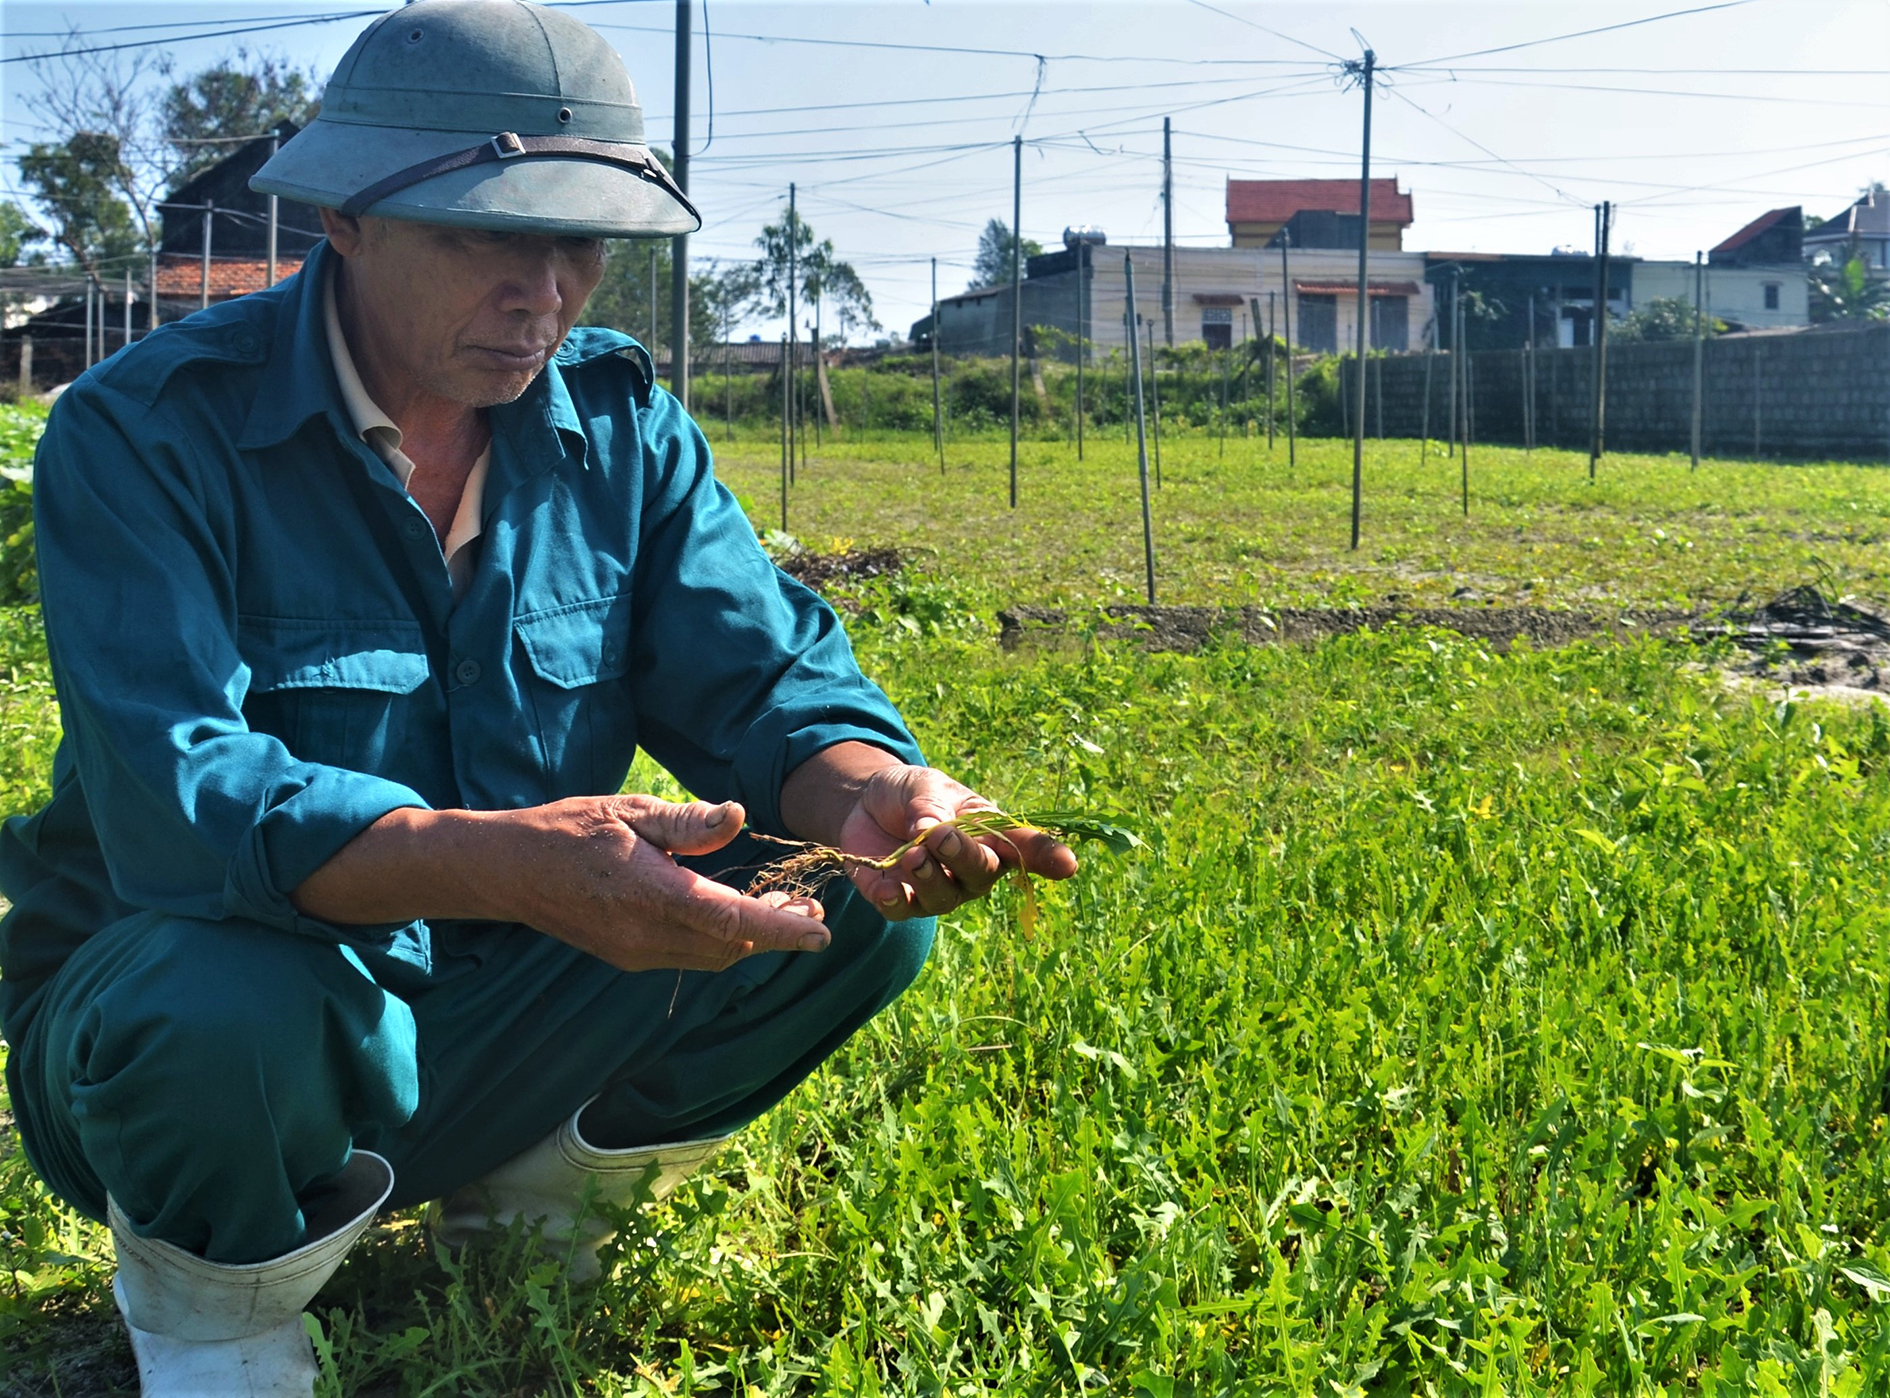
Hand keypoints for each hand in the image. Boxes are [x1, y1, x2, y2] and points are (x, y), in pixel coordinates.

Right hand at [294, 794, 830, 972]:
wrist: (505, 870)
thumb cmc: (568, 830)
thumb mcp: (629, 811)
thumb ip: (687, 823)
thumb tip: (738, 817)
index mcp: (652, 895)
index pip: (732, 921)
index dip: (782, 929)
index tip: (821, 932)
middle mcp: (647, 935)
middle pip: (731, 947)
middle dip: (775, 932)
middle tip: (809, 908)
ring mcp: (636, 952)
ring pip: (712, 957)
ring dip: (750, 938)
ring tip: (782, 909)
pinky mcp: (628, 956)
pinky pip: (688, 956)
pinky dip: (721, 940)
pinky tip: (733, 914)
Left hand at [835, 765, 1078, 920]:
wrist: (865, 802)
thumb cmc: (910, 793)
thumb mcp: (925, 785)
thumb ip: (932, 807)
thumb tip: (931, 831)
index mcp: (990, 836)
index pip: (1026, 849)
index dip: (1048, 857)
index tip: (1068, 864)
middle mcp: (971, 870)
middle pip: (983, 875)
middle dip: (964, 857)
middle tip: (940, 836)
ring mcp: (938, 890)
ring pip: (944, 899)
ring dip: (929, 878)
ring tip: (912, 855)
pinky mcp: (900, 902)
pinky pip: (902, 911)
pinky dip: (896, 900)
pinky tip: (887, 887)